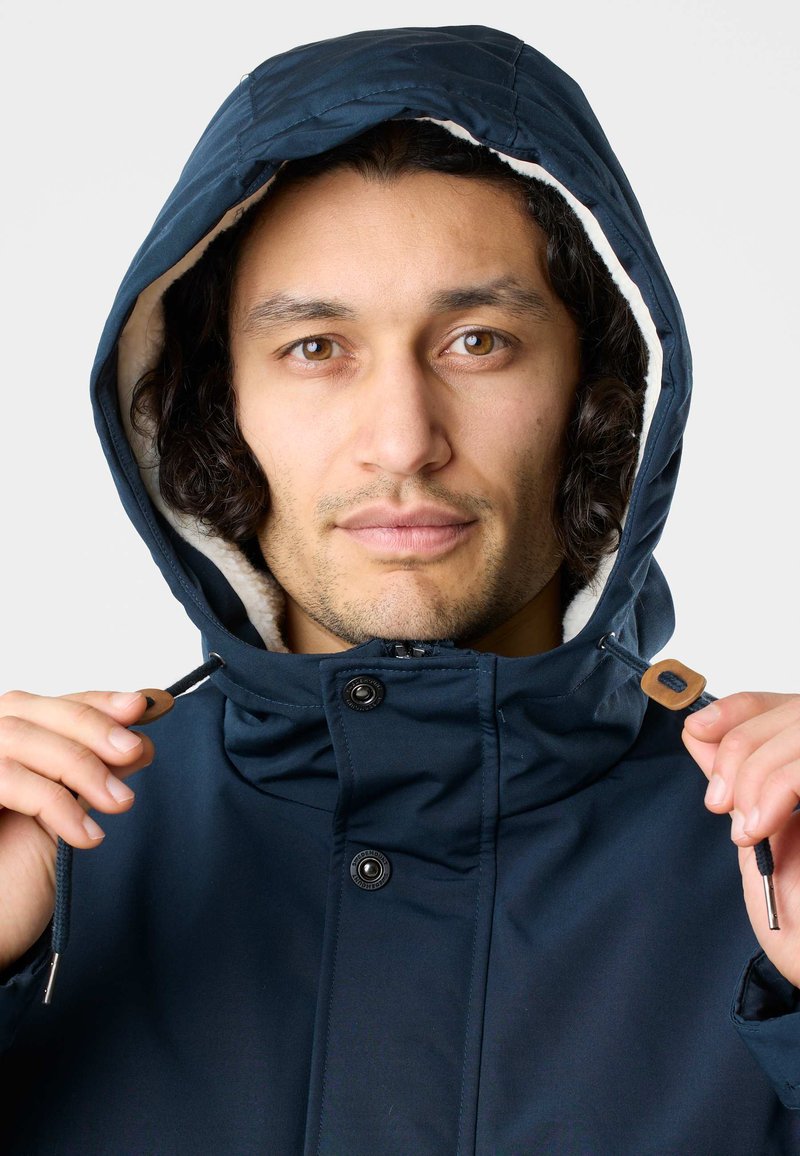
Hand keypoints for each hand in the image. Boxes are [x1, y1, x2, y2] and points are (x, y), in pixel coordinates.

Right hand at [0, 690, 152, 971]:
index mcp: (1, 748)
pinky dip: (55, 803)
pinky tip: (86, 835)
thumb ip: (89, 777)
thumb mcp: (63, 822)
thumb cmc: (12, 888)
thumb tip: (138, 742)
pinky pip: (8, 780)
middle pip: (29, 710)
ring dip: (80, 766)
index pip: (48, 705)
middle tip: (133, 751)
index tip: (139, 706)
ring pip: (17, 738)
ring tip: (118, 804)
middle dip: (90, 727)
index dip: (94, 701)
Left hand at [682, 692, 799, 985]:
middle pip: (790, 711)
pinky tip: (762, 824)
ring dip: (756, 774)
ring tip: (746, 826)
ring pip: (798, 731)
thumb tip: (700, 732)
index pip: (783, 703)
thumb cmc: (799, 917)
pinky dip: (775, 787)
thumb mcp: (757, 834)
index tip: (697, 729)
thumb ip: (740, 779)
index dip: (739, 709)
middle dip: (739, 750)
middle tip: (721, 803)